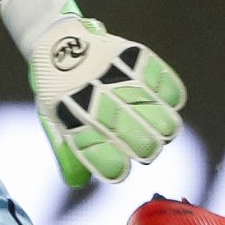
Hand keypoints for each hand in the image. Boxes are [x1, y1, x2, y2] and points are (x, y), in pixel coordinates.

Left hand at [0, 0, 186, 188]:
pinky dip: (171, 95)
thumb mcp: (53, 119)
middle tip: (149, 149)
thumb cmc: (58, 89)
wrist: (56, 40)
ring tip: (164, 131)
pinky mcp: (130, 56)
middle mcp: (95, 99)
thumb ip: (68, 151)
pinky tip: (170, 103)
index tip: (120, 171)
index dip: (115, 168)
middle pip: (137, 139)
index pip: (101, 155)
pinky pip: (163, 81)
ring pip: (156, 114)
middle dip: (146, 149)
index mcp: (70, 118)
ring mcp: (115, 77)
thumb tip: (78, 183)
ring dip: (165, 127)